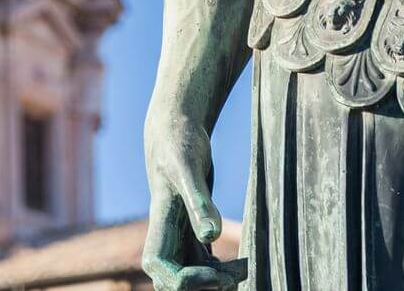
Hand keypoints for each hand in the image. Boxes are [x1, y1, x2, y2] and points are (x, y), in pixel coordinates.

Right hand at [141, 115, 240, 289]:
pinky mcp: (192, 231)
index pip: (159, 268)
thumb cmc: (179, 143)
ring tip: (244, 268)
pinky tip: (241, 263)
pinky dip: (220, 272)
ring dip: (216, 282)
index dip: (184, 281)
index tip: (216, 273)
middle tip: (234, 276)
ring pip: (191, 277)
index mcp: (159, 222)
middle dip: (201, 287)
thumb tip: (212, 235)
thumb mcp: (189, 167)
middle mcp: (166, 234)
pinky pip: (202, 265)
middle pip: (172, 282)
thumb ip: (200, 202)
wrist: (176, 128)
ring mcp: (178, 235)